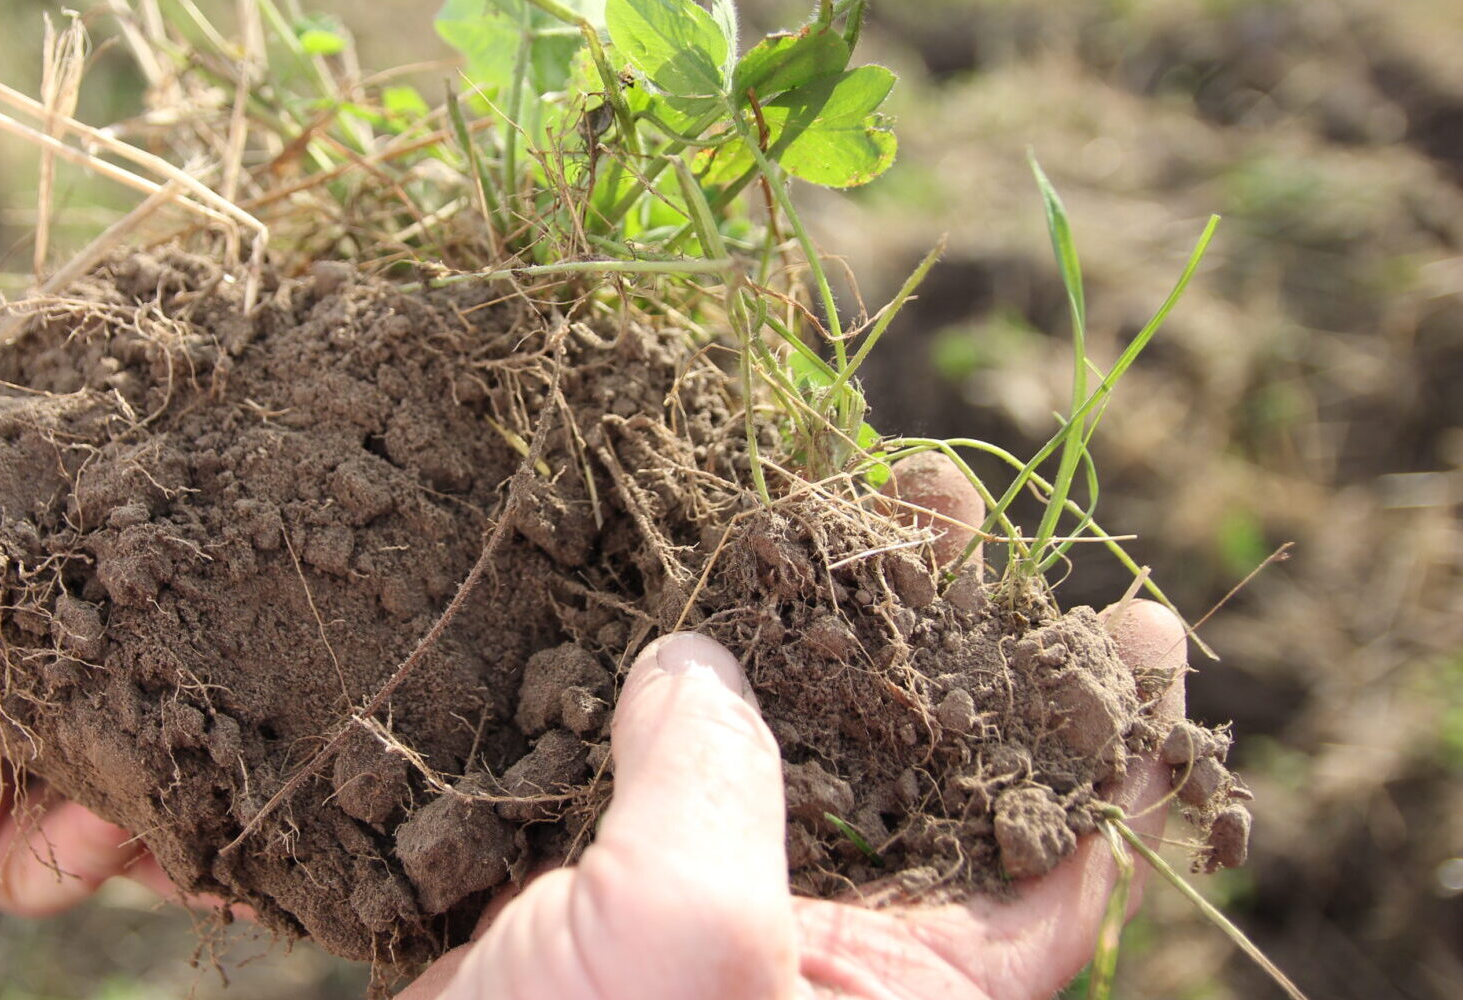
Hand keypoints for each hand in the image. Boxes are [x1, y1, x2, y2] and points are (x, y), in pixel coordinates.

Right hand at [400, 455, 1190, 999]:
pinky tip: (662, 600)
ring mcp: (706, 930)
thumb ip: (719, 788)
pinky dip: (663, 690)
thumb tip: (701, 668)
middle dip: (931, 638)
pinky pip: (656, 780)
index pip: (1050, 874)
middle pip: (914, 781)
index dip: (1101, 750)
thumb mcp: (689, 945)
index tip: (1131, 626)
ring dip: (790, 639)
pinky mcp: (600, 911)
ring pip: (774, 765)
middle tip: (929, 503)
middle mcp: (816, 964)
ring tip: (802, 509)